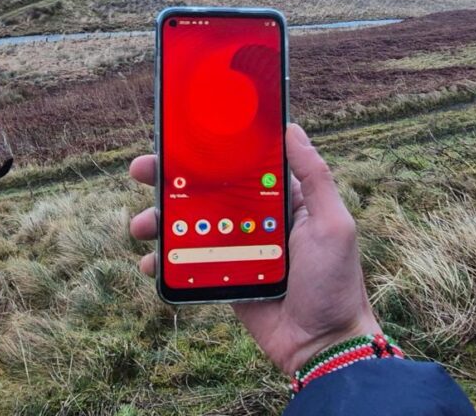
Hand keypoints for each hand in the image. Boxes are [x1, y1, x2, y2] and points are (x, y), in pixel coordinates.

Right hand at [129, 123, 380, 374]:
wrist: (322, 345)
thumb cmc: (335, 282)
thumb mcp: (333, 223)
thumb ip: (314, 177)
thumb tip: (292, 129)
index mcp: (281, 198)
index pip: (240, 163)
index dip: (209, 148)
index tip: (179, 135)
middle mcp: (255, 217)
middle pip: (205, 189)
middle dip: (170, 178)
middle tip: (141, 170)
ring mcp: (236, 247)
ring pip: (189, 224)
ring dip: (159, 220)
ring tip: (140, 226)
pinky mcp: (223, 276)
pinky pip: (188, 262)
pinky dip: (165, 261)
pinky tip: (150, 262)